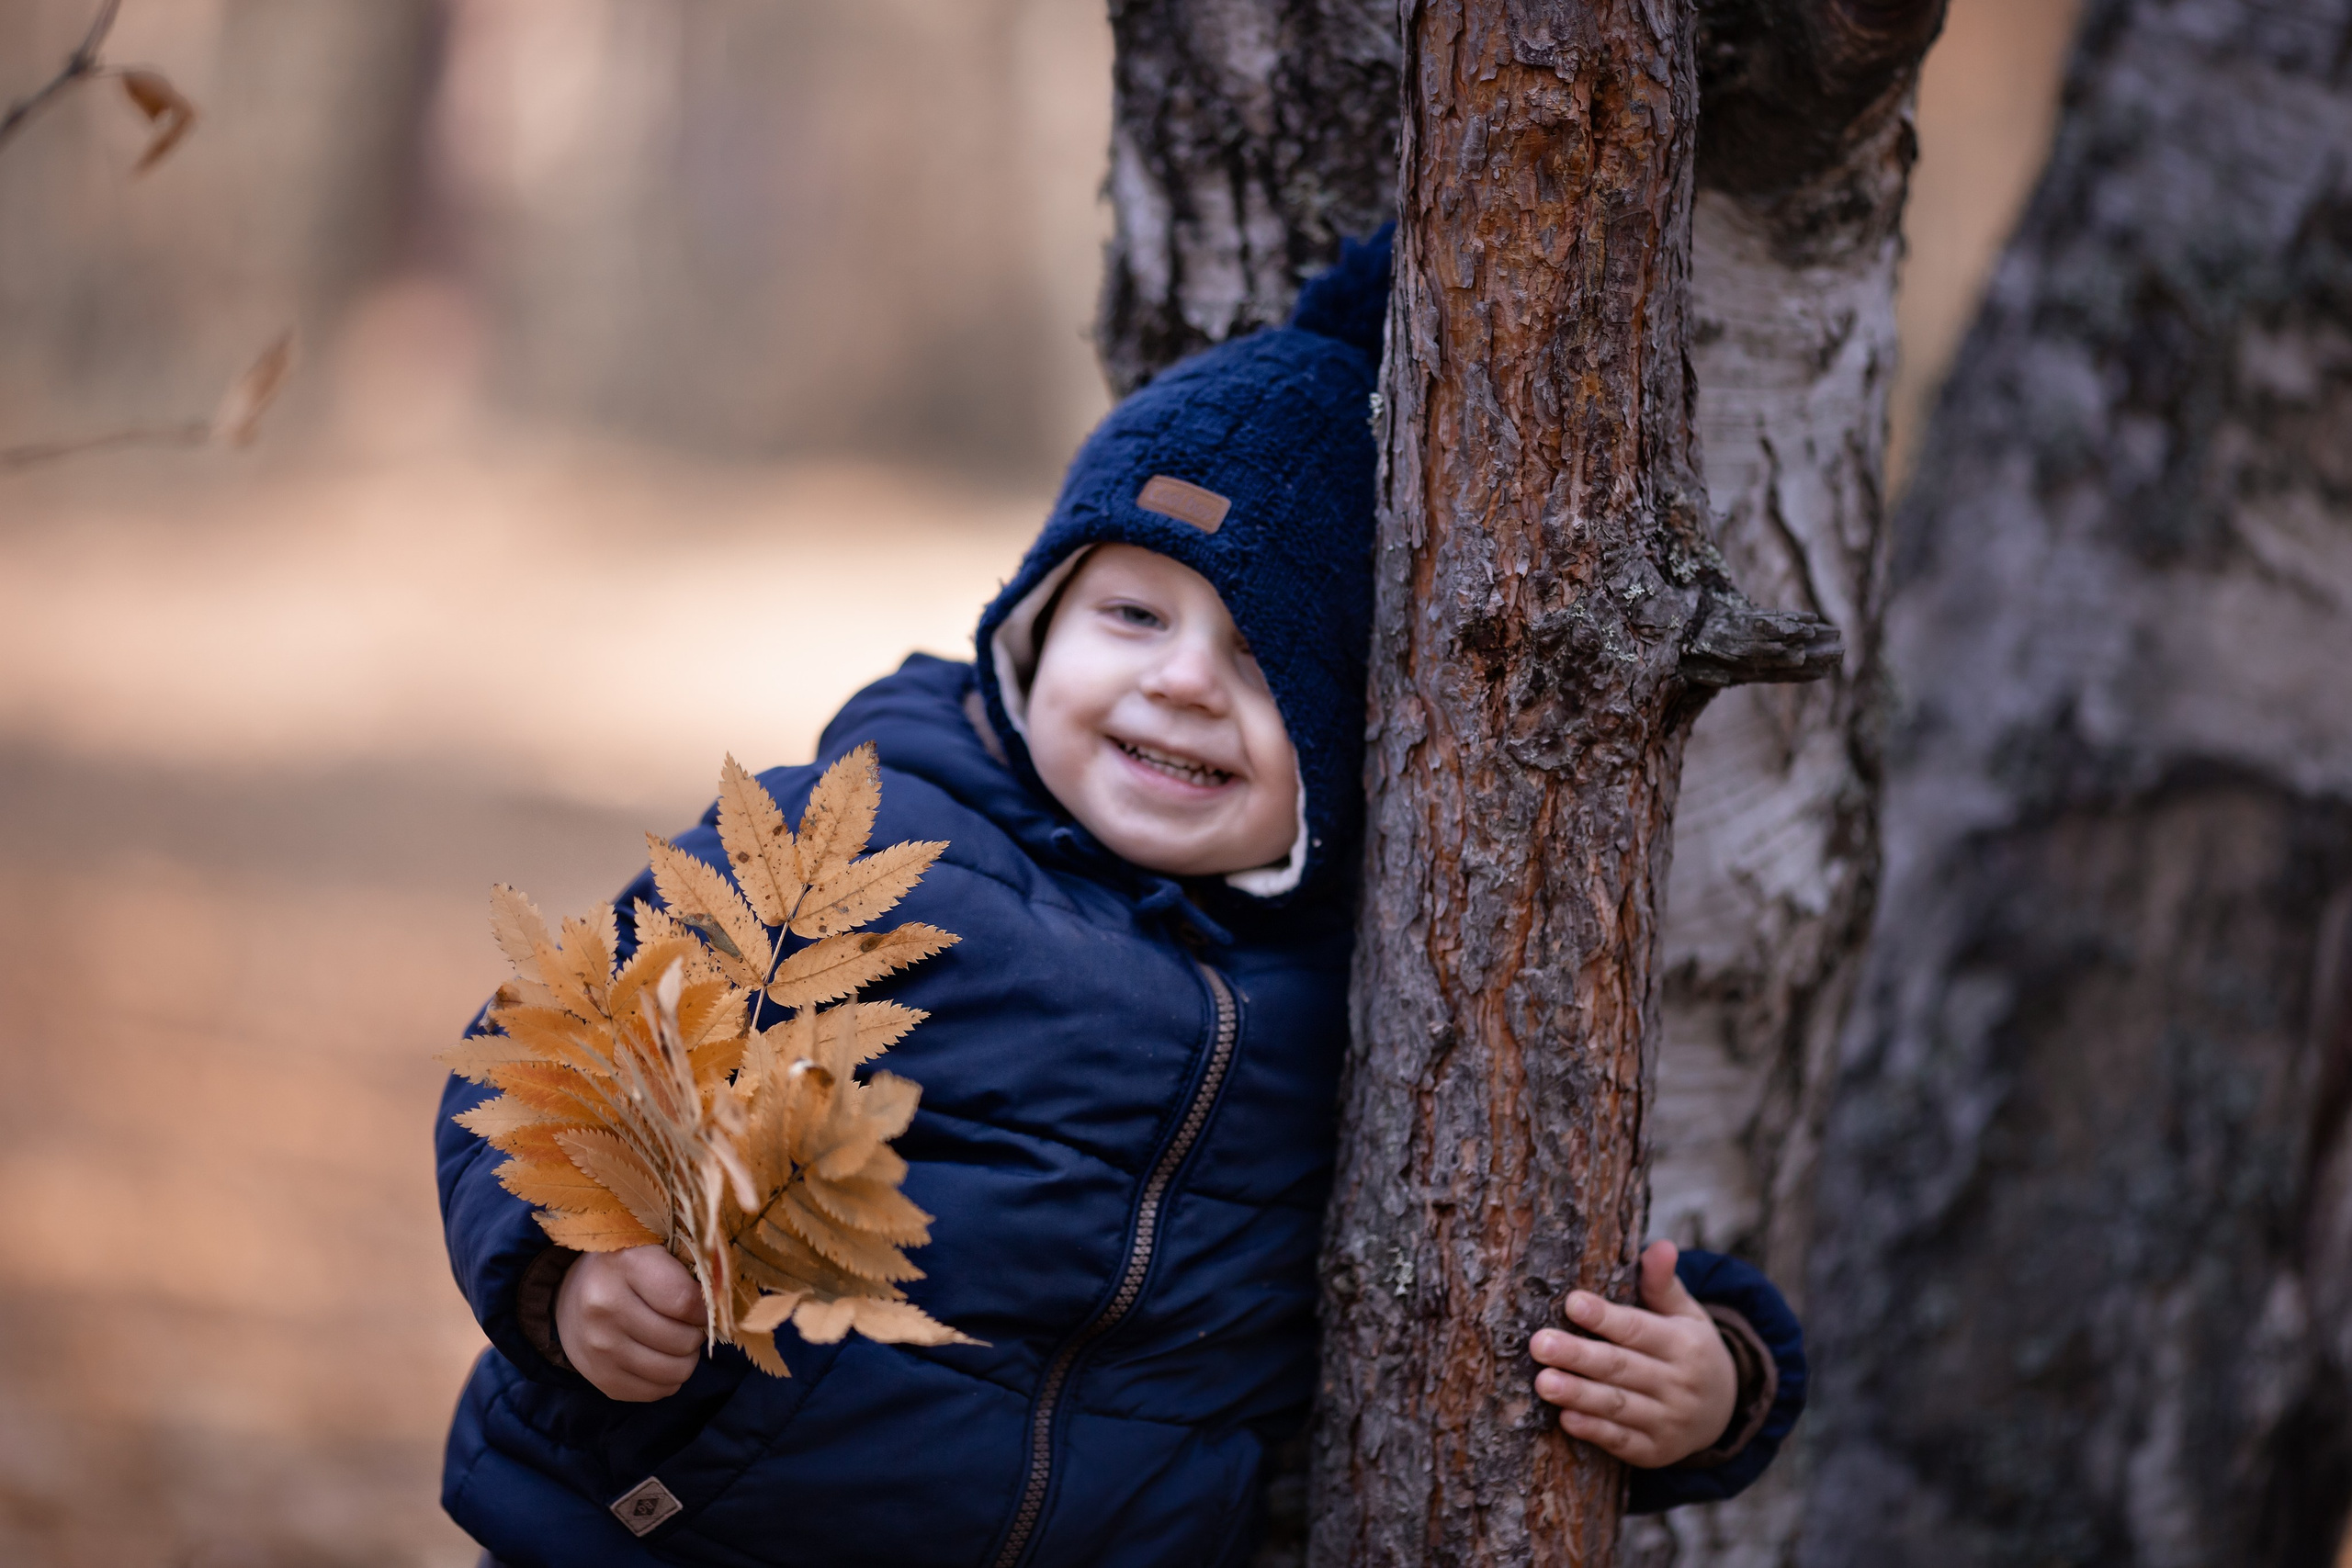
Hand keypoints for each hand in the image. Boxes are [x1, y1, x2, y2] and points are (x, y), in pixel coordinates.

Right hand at [554, 1245, 705, 1401]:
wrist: (571, 1298)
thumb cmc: (627, 1270)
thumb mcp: (655, 1249)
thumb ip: (689, 1270)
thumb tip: (723, 1305)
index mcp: (626, 1265)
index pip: (685, 1301)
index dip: (705, 1308)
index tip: (703, 1306)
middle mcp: (606, 1308)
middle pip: (682, 1341)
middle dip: (695, 1334)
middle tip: (686, 1324)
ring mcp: (600, 1347)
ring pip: (674, 1372)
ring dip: (685, 1359)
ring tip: (675, 1341)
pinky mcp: (600, 1378)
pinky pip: (656, 1392)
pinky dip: (667, 1379)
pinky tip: (658, 1357)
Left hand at [1528, 1239, 1736, 1467]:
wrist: (1725, 1411)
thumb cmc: (1689, 1349)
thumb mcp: (1687, 1315)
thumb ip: (1665, 1284)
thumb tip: (1661, 1246)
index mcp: (1685, 1345)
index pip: (1638, 1329)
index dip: (1605, 1317)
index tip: (1571, 1302)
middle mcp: (1679, 1385)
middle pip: (1621, 1367)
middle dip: (1579, 1356)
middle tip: (1539, 1344)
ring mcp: (1668, 1421)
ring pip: (1617, 1406)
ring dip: (1579, 1395)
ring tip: (1542, 1382)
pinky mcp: (1654, 1451)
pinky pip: (1622, 1442)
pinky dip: (1594, 1431)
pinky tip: (1566, 1419)